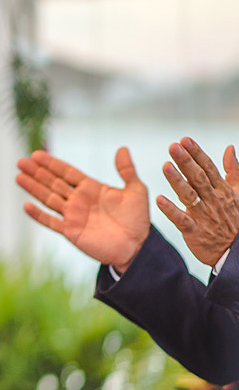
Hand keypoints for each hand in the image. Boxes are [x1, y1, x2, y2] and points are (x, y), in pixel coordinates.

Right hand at [15, 147, 149, 272]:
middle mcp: (78, 200)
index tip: (37, 154)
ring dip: (33, 188)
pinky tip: (26, 205)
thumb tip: (122, 148)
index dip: (52, 164)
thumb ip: (127, 170)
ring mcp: (73, 216)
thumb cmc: (137, 220)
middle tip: (21, 161)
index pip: (67, 172)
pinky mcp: (71, 231)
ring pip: (48, 198)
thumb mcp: (136, 191)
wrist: (137, 247)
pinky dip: (38, 214)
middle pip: (53, 183)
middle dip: (37, 172)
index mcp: (91, 188)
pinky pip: (51, 222)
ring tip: (19, 176)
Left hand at [155, 137, 238, 267]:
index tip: (184, 139)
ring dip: (176, 181)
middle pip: (198, 178)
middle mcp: (213, 200)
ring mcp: (203, 215)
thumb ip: (233, 171)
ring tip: (165, 166)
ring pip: (189, 195)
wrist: (235, 251)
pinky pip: (181, 219)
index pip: (208, 168)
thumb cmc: (235, 218)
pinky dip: (170, 210)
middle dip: (185, 161)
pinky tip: (159, 199)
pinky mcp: (194, 231)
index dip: (196, 153)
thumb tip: (229, 148)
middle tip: (173, 146)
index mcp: (222, 190)